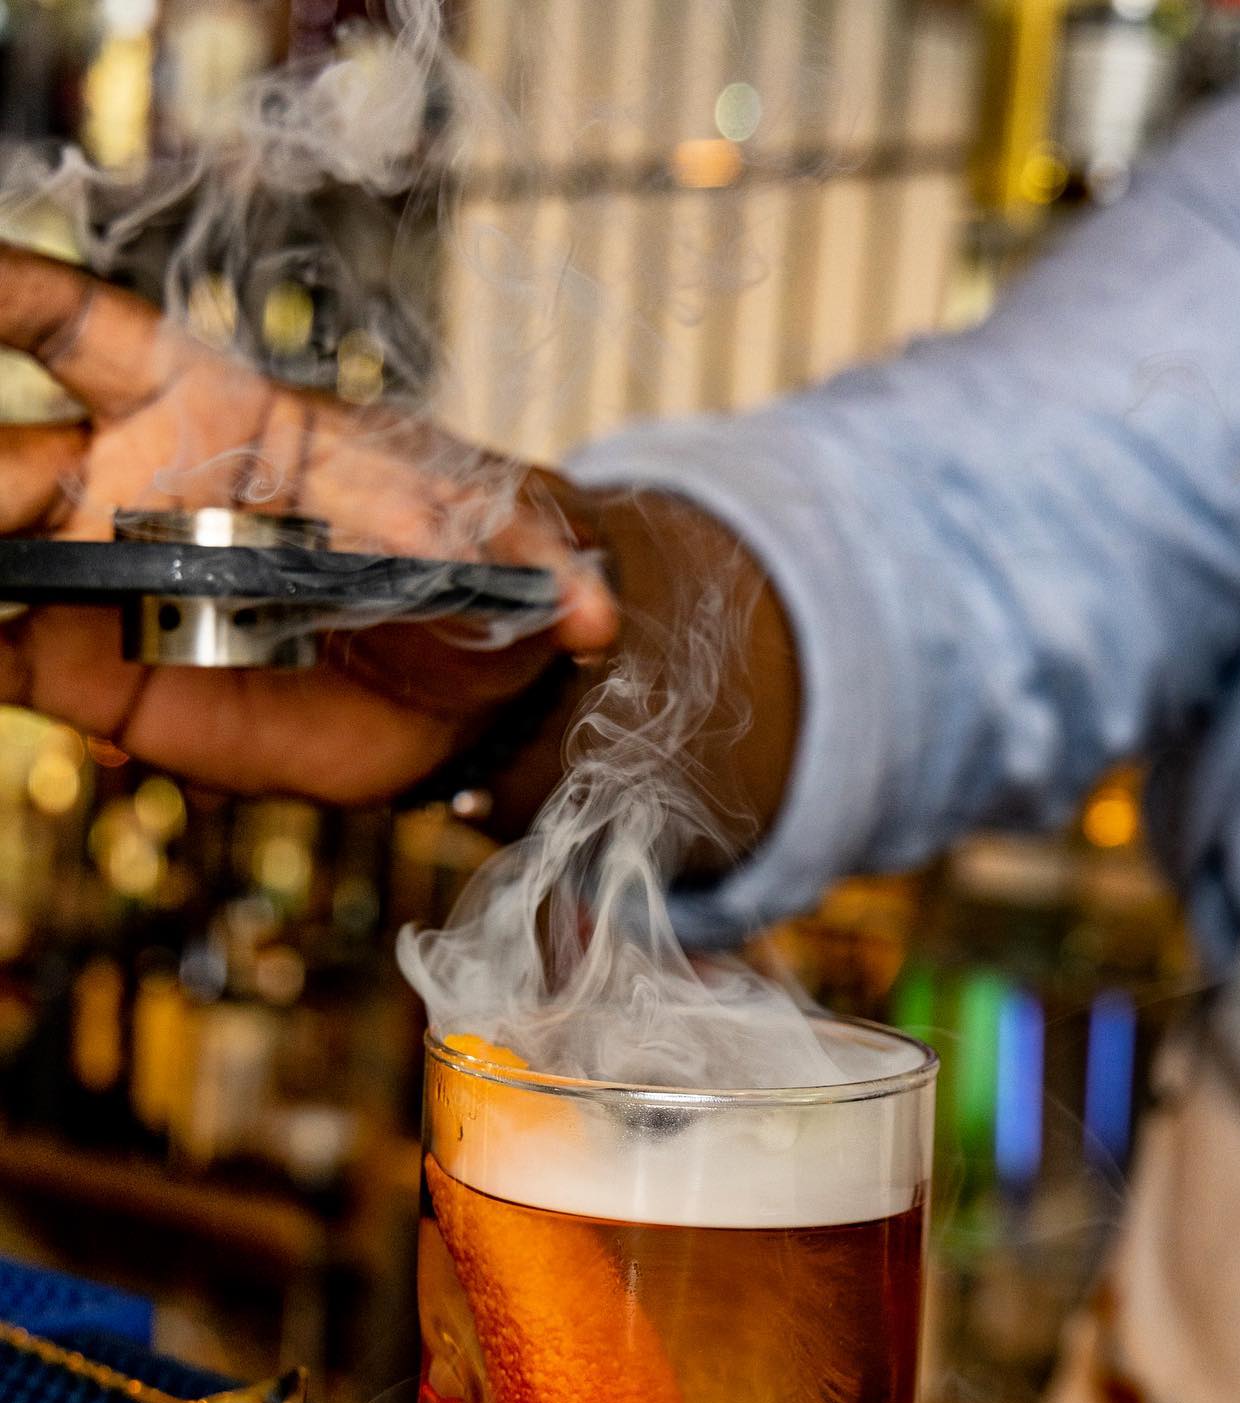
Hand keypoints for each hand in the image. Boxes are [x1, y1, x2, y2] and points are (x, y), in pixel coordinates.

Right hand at [0, 246, 616, 804]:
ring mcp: (117, 592)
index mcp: (216, 416)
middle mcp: (140, 493)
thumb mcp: (506, 548)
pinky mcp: (114, 684)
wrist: (463, 687)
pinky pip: (18, 664)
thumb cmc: (472, 573)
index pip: (85, 334)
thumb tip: (599, 613)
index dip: (11, 297)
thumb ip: (532, 560)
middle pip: (13, 462)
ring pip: (0, 563)